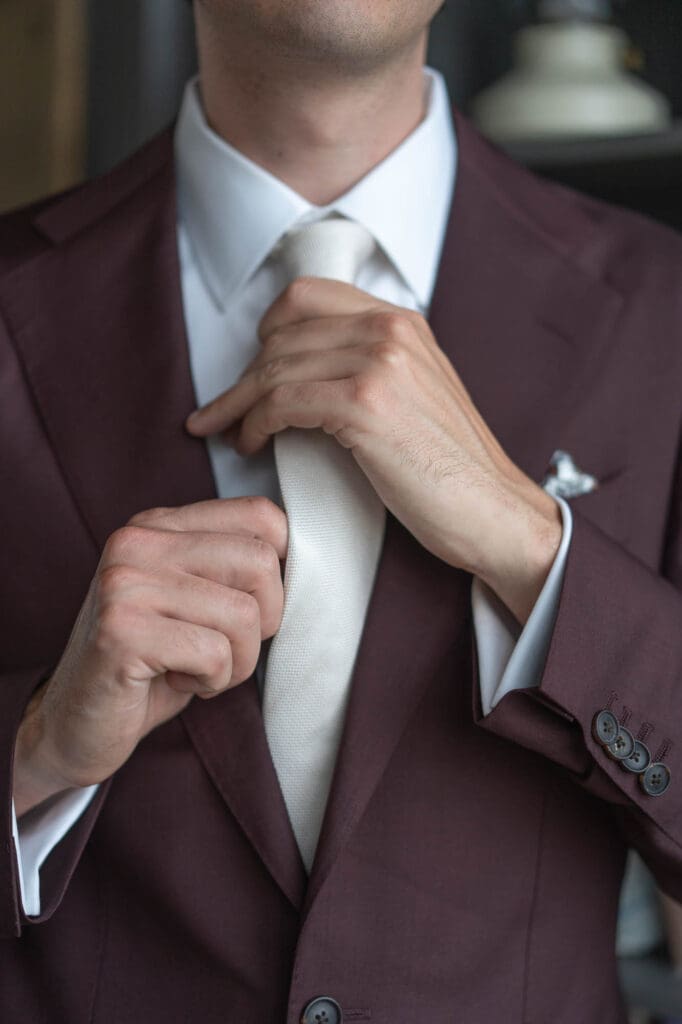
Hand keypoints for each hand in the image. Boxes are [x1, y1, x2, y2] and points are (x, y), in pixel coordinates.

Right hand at [13, 498, 286, 815]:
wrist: (77, 724)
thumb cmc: (152, 665)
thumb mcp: (198, 603)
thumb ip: (236, 568)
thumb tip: (308, 558)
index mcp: (161, 524)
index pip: (263, 516)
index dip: (280, 573)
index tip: (252, 610)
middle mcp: (138, 541)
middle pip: (260, 562)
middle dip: (262, 621)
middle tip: (224, 649)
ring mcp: (124, 581)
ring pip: (243, 614)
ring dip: (236, 661)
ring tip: (196, 668)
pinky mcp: (120, 629)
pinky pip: (214, 653)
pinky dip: (212, 681)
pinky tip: (175, 681)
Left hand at [186, 278, 561, 623]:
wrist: (494, 511)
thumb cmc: (451, 469)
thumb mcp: (415, 394)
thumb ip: (369, 366)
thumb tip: (302, 371)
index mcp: (402, 321)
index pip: (307, 296)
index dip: (267, 331)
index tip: (250, 369)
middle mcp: (390, 329)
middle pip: (282, 333)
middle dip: (242, 376)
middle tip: (222, 411)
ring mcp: (380, 362)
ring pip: (275, 367)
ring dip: (238, 403)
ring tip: (227, 433)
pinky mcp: (366, 404)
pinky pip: (282, 400)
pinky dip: (254, 423)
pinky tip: (250, 443)